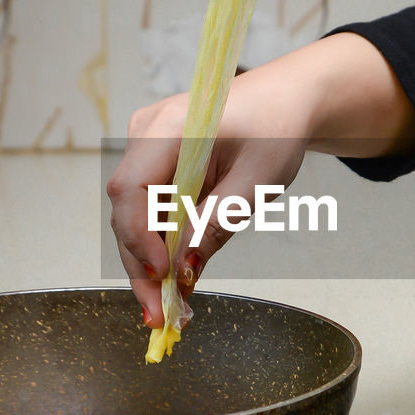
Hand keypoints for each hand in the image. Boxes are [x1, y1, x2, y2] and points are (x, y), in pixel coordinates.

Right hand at [107, 34, 414, 323]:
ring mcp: (146, 144)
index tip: (164, 275)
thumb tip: (185, 270)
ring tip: (168, 308)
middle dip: (141, 266)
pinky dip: (160, 244)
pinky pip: (148, 208)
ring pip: (134, 215)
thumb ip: (217, 223)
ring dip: (148, 262)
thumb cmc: (278, 129)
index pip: (132, 187)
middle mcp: (148, 131)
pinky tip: (174, 280)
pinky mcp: (154, 160)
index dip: (140, 238)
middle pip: (127, 209)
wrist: (287, 99)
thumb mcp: (256, 183)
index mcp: (173, 125)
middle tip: (160, 315)